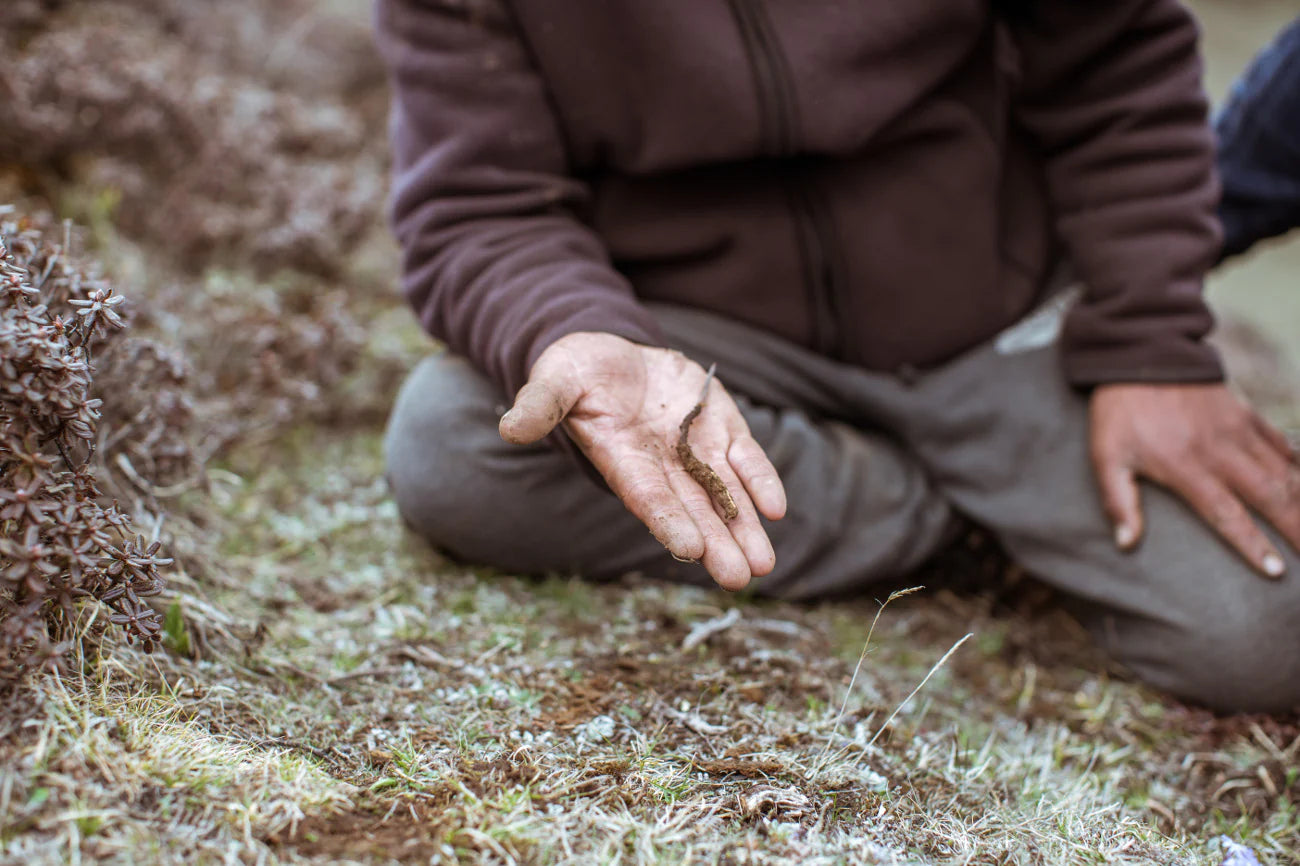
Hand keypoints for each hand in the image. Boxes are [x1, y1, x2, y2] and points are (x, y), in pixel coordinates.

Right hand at [498, 332, 786, 589]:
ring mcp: (695, 447)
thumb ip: (539, 405)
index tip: (689, 549)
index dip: (668, 521)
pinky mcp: (720, 425)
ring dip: (744, 528)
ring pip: (724, 494)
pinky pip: (744, 457)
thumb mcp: (555, 380)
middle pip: (693, 510)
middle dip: (716, 543)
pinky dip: (760, 480)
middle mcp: (662, 464)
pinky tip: (776, 508)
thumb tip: (510, 428)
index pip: (648, 497)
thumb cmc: (576, 373)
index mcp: (622, 459)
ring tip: (763, 564)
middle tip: (739, 578)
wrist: (612, 355)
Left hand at [1090, 382, 1299, 576]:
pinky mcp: (1246, 414)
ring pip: (1284, 472)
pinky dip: (1299, 465)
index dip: (1252, 545)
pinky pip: (1281, 443)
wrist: (1140, 352)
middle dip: (1297, 528)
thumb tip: (1125, 543)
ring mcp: (1238, 430)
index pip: (1227, 514)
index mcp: (1186, 467)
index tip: (1275, 572)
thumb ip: (1118, 500)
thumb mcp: (1105, 455)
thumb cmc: (1119, 411)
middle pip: (1270, 496)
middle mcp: (1220, 451)